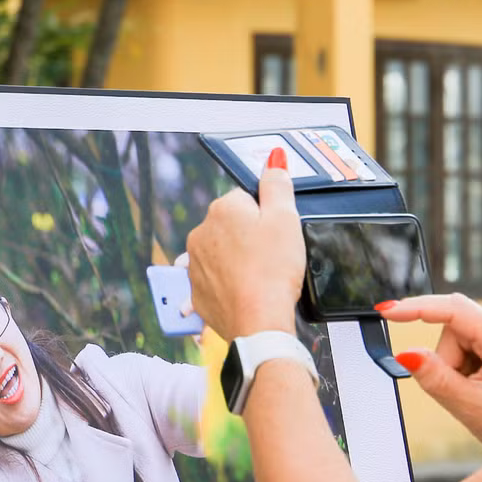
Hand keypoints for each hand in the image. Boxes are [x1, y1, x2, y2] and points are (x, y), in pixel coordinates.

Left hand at [185, 149, 305, 339]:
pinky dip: (230, 285)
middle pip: (233, 226)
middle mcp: (202, 232)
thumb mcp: (286, 218)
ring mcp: (195, 263)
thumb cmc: (273, 271)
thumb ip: (278, 184)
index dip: (267, 217)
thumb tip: (273, 159)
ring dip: (239, 261)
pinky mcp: (196, 291)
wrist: (258, 322)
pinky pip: (215, 280)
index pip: (247, 199)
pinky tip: (247, 292)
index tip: (275, 235)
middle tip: (272, 257)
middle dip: (251, 238)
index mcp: (223, 209)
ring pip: (223, 253)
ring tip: (260, 277)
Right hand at [380, 295, 481, 452]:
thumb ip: (434, 378)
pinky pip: (476, 336)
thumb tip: (406, 353)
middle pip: (455, 327)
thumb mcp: (469, 407)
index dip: (417, 308)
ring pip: (463, 333)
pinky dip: (471, 359)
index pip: (455, 310)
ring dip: (460, 362)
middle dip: (449, 359)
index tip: (388, 310)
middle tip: (464, 390)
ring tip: (481, 389)